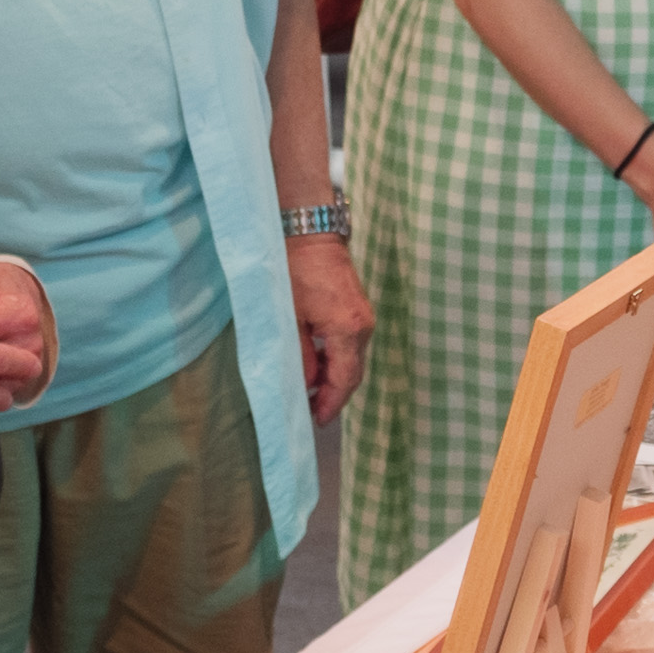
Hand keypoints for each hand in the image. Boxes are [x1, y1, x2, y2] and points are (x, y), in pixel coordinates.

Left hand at [289, 232, 371, 420]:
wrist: (310, 232)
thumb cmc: (295, 270)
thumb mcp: (290, 317)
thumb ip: (299, 355)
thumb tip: (304, 384)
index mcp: (348, 330)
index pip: (344, 379)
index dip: (331, 404)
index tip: (318, 421)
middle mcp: (363, 327)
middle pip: (352, 373)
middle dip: (333, 395)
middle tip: (311, 412)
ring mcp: (364, 317)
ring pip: (352, 360)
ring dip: (332, 377)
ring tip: (309, 391)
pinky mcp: (358, 310)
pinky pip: (350, 345)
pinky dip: (335, 359)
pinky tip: (315, 363)